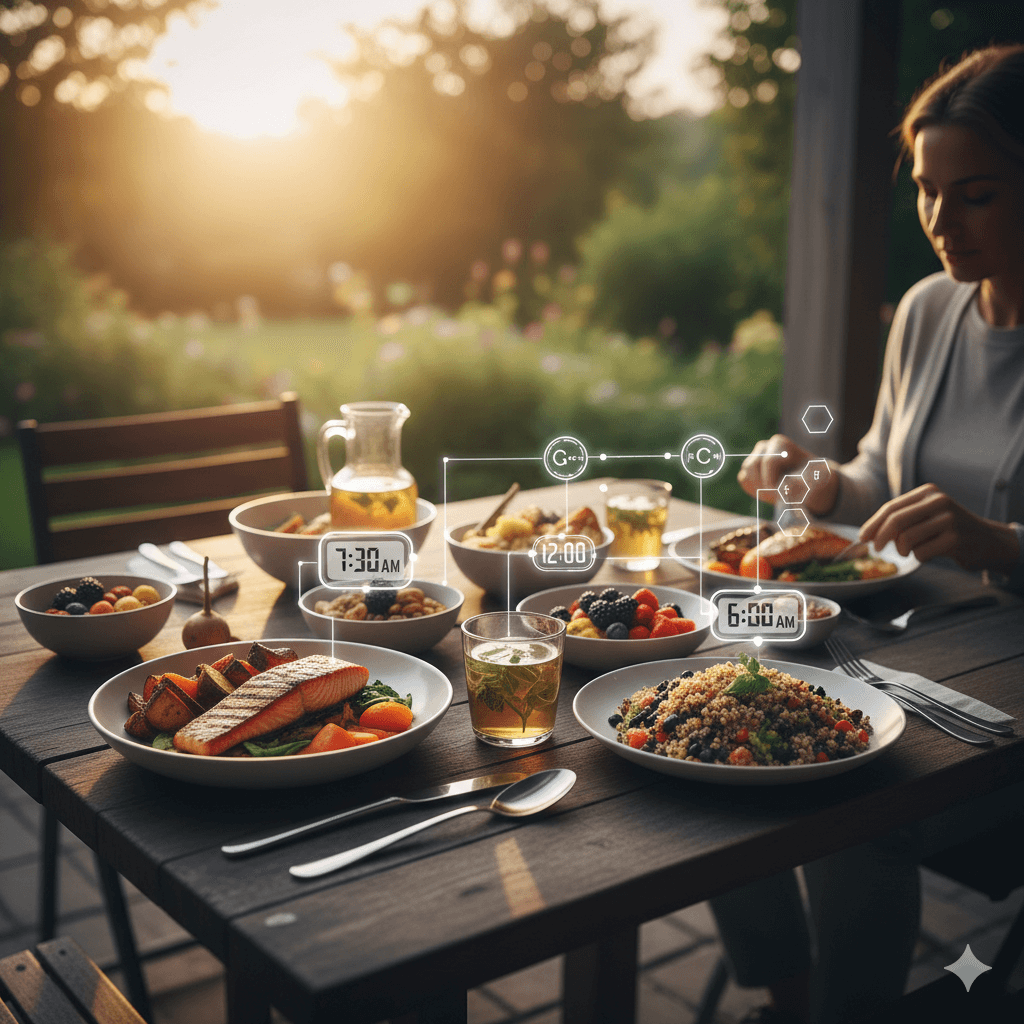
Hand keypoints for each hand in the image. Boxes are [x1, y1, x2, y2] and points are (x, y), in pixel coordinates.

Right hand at [736, 434, 837, 515]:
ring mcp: (754, 457)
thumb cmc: (814, 479)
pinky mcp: (749, 470)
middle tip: (779, 496)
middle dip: (763, 485)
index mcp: (779, 443)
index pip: (768, 461)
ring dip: (759, 489)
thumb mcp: (815, 479)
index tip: (781, 493)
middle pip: (752, 467)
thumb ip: (802, 481)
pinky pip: (743, 481)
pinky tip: (769, 493)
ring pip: (746, 475)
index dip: (772, 481)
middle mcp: (764, 447)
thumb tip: (784, 485)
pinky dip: (754, 490)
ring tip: (776, 495)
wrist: (810, 484)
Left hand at [860, 483, 1020, 571]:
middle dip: (880, 537)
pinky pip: (921, 552)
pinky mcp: (955, 540)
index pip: (891, 508)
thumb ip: (902, 519)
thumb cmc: (948, 529)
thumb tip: (869, 534)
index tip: (862, 537)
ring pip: (907, 538)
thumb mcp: (927, 514)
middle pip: (896, 521)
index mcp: (928, 492)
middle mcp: (938, 502)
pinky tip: (930, 552)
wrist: (987, 541)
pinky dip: (919, 557)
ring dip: (903, 550)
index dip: (873, 524)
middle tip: (877, 549)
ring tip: (912, 550)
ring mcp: (948, 520)